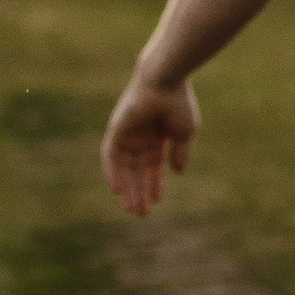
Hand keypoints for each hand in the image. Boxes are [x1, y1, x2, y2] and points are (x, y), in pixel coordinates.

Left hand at [100, 73, 197, 218]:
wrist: (166, 81)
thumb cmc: (178, 103)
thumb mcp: (183, 134)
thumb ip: (180, 153)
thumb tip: (177, 172)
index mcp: (157, 137)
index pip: (153, 166)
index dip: (155, 183)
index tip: (157, 201)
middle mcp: (140, 137)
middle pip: (137, 170)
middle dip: (139, 191)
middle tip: (141, 213)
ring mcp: (127, 134)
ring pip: (124, 167)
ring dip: (127, 187)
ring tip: (131, 208)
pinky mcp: (116, 130)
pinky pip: (111, 156)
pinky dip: (113, 172)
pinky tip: (117, 190)